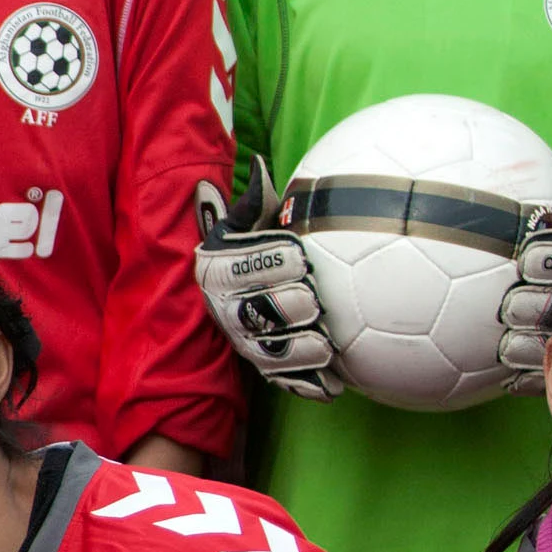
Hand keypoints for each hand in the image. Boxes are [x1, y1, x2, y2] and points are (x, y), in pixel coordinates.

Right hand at [194, 155, 339, 400]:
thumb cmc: (256, 247)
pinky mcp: (260, 365)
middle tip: (313, 301)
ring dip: (298, 349)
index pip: (244, 266)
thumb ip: (256, 201)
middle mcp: (224, 305)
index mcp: (219, 267)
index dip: (275, 262)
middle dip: (287, 306)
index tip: (300, 256)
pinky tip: (332, 385)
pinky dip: (306, 384)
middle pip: (255, 310)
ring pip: (267, 349)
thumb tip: (260, 166)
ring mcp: (242, 339)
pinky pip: (282, 379)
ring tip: (325, 345)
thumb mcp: (250, 222)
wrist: (241, 291)